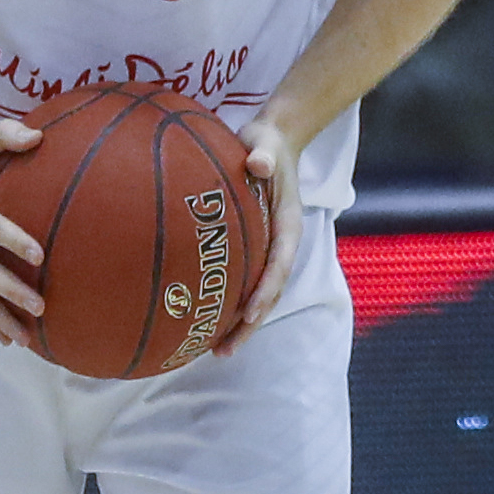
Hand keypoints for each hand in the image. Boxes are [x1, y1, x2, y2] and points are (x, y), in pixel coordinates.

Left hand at [214, 114, 299, 354]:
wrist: (273, 144)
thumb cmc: (266, 144)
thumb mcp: (265, 142)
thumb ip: (263, 154)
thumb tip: (258, 163)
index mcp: (287, 225)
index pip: (279, 264)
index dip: (265, 291)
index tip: (249, 315)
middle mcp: (281, 246)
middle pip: (269, 293)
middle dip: (249, 325)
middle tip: (224, 351)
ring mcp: (268, 252)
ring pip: (258, 296)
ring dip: (240, 325)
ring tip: (214, 351)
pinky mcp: (254, 252)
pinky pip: (244, 284)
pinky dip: (230, 306)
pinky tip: (205, 323)